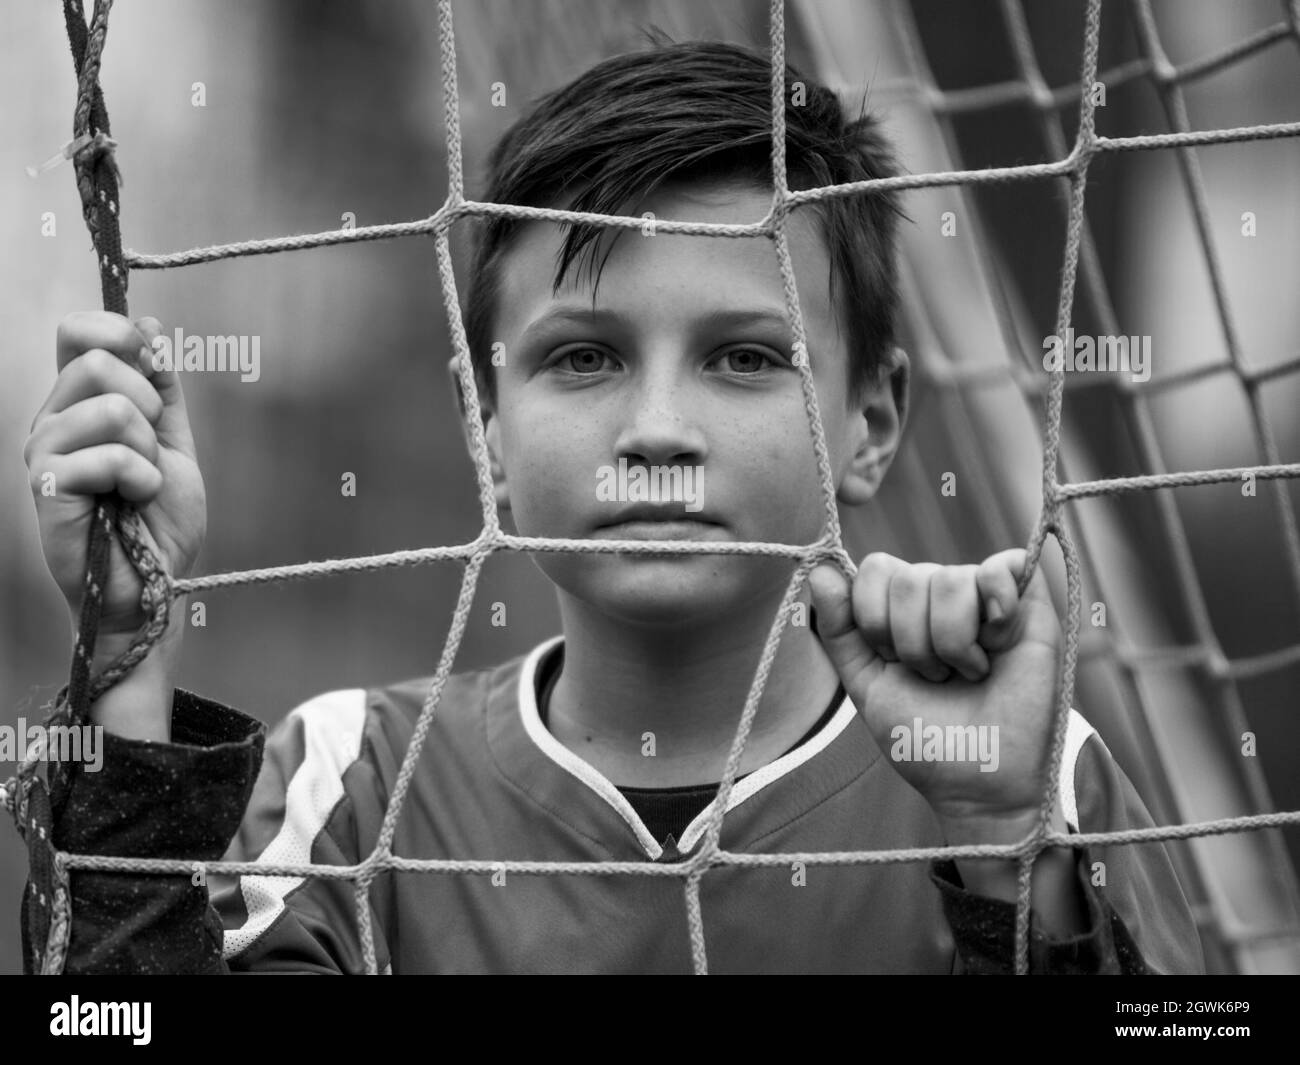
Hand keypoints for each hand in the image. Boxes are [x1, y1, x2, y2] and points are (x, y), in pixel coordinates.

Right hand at [25, 312, 205, 649]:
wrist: (152, 583)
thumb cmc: (158, 520)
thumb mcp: (174, 442)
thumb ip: (163, 387)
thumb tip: (148, 325)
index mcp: (80, 403)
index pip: (78, 332)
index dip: (121, 335)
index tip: (152, 366)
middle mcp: (53, 420)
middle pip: (98, 361)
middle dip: (149, 403)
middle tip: (151, 448)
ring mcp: (44, 452)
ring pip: (112, 406)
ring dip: (149, 449)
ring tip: (141, 483)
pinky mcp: (47, 486)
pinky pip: (109, 455)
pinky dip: (142, 479)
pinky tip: (133, 502)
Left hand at [808, 550, 1063, 838]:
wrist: (979, 783)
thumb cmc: (925, 738)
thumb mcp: (868, 684)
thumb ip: (840, 630)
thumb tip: (821, 571)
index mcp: (902, 608)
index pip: (877, 569)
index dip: (876, 617)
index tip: (892, 661)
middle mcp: (942, 594)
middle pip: (909, 577)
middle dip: (914, 643)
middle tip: (937, 677)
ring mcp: (986, 596)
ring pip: (951, 578)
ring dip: (954, 643)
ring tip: (970, 673)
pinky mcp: (1030, 603)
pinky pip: (1006, 564)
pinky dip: (997, 606)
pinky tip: (999, 642)